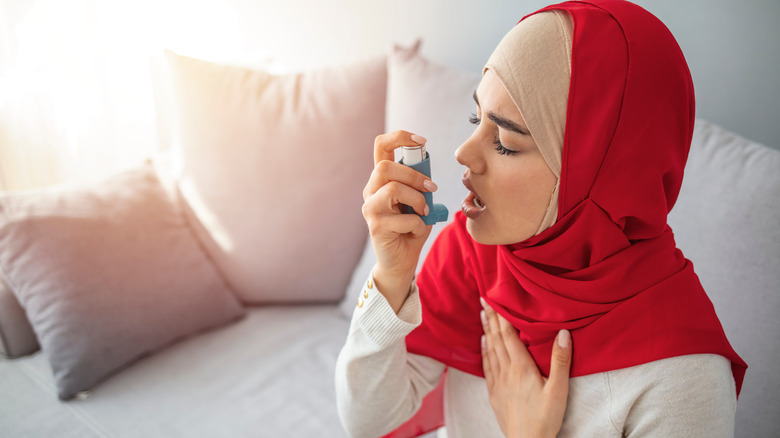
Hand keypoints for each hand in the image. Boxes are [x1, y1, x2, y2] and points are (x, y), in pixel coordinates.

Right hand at [362, 130, 436, 312]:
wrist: (401, 262)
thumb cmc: (411, 228)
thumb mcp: (419, 201)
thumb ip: (420, 185)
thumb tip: (427, 174)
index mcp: (381, 180)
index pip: (380, 146)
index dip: (399, 137)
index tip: (421, 141)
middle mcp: (371, 191)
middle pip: (385, 167)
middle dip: (414, 175)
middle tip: (431, 187)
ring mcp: (370, 209)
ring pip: (393, 189)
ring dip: (417, 199)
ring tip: (424, 211)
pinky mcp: (375, 227)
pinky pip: (403, 218)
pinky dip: (418, 224)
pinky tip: (415, 231)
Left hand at [480, 297, 571, 437]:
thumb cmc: (545, 417)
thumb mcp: (558, 389)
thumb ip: (560, 360)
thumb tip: (563, 332)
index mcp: (521, 367)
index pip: (509, 335)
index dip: (501, 316)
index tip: (494, 299)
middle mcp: (506, 371)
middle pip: (496, 339)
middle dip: (490, 318)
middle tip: (483, 300)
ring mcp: (498, 382)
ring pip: (490, 350)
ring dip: (485, 331)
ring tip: (482, 315)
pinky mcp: (494, 392)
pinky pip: (487, 366)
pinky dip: (484, 351)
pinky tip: (483, 343)